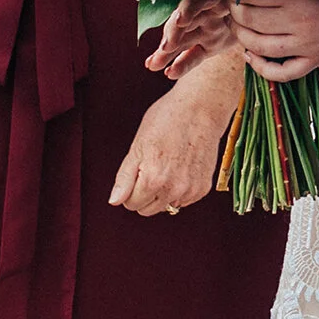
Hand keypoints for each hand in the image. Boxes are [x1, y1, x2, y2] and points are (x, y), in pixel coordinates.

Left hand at [110, 61, 235, 214]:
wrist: (201, 108)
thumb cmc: (168, 120)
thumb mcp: (137, 145)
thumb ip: (124, 177)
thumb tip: (115, 201)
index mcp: (153, 180)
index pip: (130, 204)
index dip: (129, 190)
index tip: (135, 173)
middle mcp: (173, 190)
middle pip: (148, 210)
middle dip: (144, 194)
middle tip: (150, 168)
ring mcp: (190, 190)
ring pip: (166, 206)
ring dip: (163, 193)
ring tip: (168, 165)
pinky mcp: (203, 188)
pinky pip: (184, 200)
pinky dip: (180, 189)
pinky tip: (181, 167)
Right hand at [144, 0, 231, 78]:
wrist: (268, 14)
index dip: (189, 8)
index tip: (181, 20)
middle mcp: (205, 10)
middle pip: (184, 21)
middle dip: (172, 34)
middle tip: (164, 49)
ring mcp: (203, 28)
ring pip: (182, 40)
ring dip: (166, 52)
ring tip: (151, 65)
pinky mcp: (206, 45)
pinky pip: (192, 56)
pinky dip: (182, 65)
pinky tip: (169, 74)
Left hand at [234, 0, 318, 81]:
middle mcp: (301, 24)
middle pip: (250, 20)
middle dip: (234, 11)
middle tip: (231, 3)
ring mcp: (308, 47)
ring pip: (258, 47)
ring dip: (240, 36)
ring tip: (236, 25)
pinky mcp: (316, 62)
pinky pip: (281, 73)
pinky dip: (260, 67)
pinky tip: (250, 56)